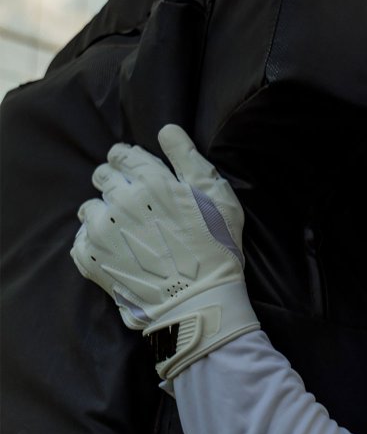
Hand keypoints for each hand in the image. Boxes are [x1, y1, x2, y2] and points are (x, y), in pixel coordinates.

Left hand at [71, 124, 259, 379]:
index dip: (129, 160)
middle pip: (102, 176)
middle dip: (115, 183)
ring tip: (126, 232)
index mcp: (150, 181)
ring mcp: (101, 231)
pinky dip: (94, 243)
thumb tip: (166, 130)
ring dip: (103, 214)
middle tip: (136, 204)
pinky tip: (117, 253)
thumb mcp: (218, 198)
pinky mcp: (91, 259)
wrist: (199, 303)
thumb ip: (189, 159)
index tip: (138, 173)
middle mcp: (120, 200)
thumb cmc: (216, 249)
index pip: (122, 154)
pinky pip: (80, 241)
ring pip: (89, 208)